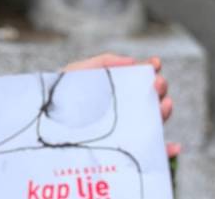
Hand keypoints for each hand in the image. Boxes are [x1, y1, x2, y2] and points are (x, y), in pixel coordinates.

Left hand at [61, 52, 181, 158]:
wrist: (42, 128)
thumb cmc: (58, 98)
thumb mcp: (76, 73)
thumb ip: (102, 62)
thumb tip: (133, 61)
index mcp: (117, 91)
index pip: (140, 79)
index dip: (151, 69)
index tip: (155, 63)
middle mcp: (126, 110)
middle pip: (151, 98)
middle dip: (159, 88)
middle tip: (157, 84)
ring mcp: (128, 131)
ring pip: (155, 122)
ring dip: (164, 112)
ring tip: (163, 105)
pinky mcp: (127, 153)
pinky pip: (151, 154)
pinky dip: (165, 151)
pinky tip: (173, 146)